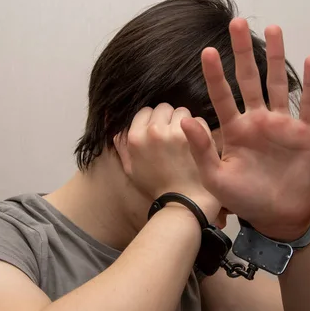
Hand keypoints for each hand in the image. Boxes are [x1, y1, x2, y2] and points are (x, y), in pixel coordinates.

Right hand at [114, 104, 220, 220]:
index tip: (160, 134)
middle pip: (164, 108)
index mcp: (136, 138)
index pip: (145, 111)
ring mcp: (175, 132)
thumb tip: (108, 118)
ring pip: (182, 111)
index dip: (153, 121)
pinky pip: (199, 120)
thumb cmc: (157, 187)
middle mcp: (154, 131)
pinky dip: (201, 129)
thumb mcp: (131, 168)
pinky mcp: (196, 136)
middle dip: (169, 119)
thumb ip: (121, 144)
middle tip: (174, 137)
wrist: (184, 203)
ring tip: (186, 141)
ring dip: (186, 122)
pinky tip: (198, 145)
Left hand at [181, 18, 309, 240]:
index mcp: (235, 129)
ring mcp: (281, 124)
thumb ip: (202, 148)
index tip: (206, 51)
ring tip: (274, 29)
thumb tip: (185, 119)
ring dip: (276, 57)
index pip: (222, 96)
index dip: (214, 74)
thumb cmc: (244, 199)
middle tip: (236, 24)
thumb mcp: (215, 177)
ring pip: (278, 84)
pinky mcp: (304, 132)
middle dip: (242, 52)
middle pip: (249, 79)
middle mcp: (257, 120)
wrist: (277, 216)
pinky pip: (308, 103)